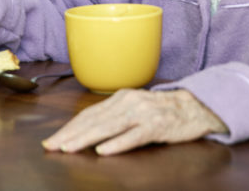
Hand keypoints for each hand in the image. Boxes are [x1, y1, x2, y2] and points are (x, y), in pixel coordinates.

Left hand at [42, 89, 227, 155]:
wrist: (196, 106)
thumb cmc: (164, 111)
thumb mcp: (136, 108)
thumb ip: (115, 116)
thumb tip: (89, 130)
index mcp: (121, 98)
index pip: (89, 114)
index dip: (69, 127)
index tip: (53, 140)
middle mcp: (129, 102)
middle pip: (94, 120)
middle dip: (70, 134)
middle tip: (52, 146)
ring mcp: (143, 113)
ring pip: (108, 127)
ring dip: (86, 138)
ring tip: (69, 148)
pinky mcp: (157, 126)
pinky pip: (133, 136)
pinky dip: (117, 143)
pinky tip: (103, 150)